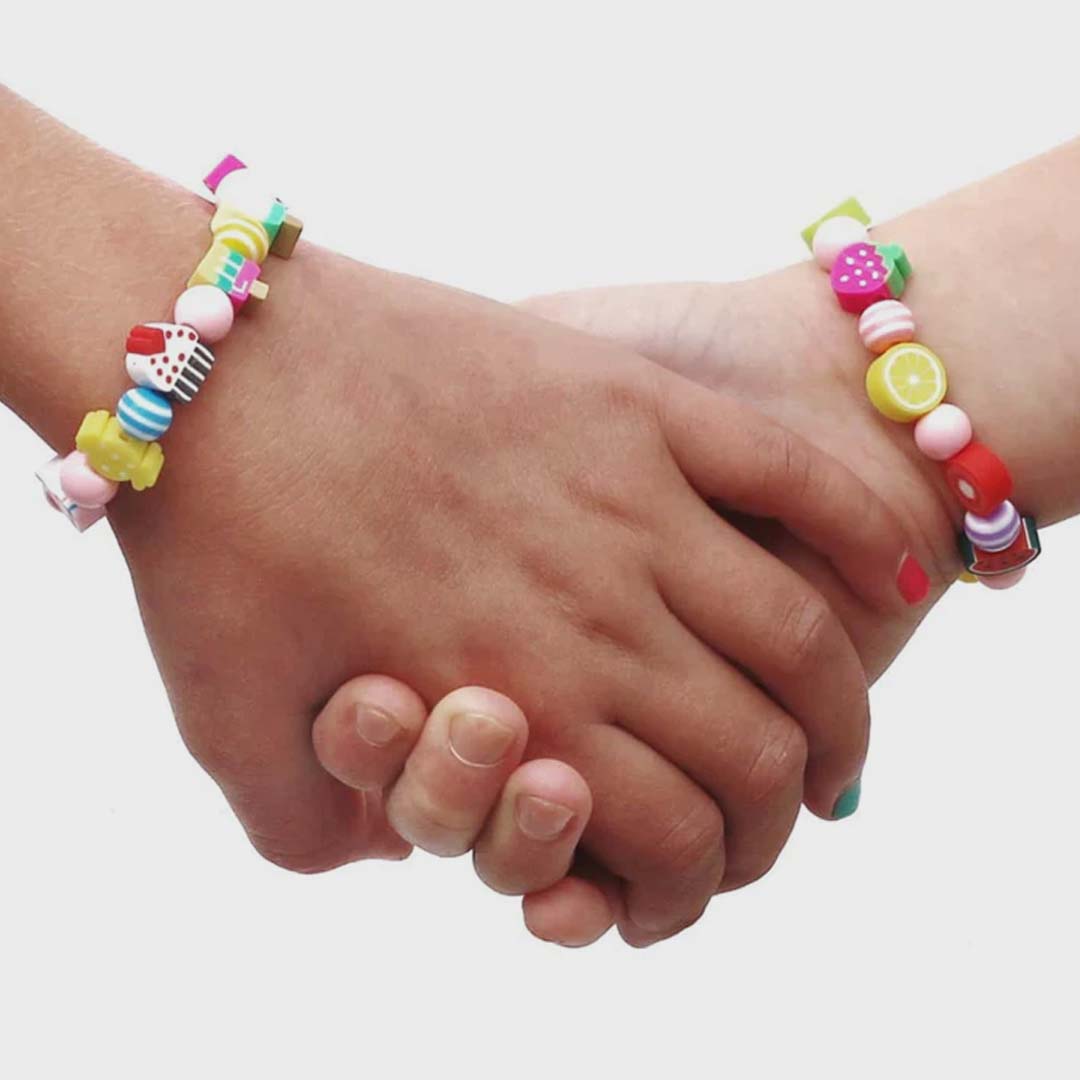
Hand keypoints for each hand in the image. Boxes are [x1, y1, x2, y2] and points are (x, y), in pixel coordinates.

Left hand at [105, 246, 920, 946]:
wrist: (206, 358)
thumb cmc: (213, 539)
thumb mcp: (230, 726)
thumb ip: (316, 830)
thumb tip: (393, 859)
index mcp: (512, 702)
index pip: (673, 840)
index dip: (693, 885)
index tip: (687, 882)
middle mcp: (593, 614)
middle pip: (758, 752)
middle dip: (777, 814)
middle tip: (777, 815)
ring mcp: (626, 496)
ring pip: (795, 636)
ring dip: (838, 705)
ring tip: (837, 729)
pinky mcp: (629, 400)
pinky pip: (783, 474)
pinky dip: (856, 534)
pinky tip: (889, 574)